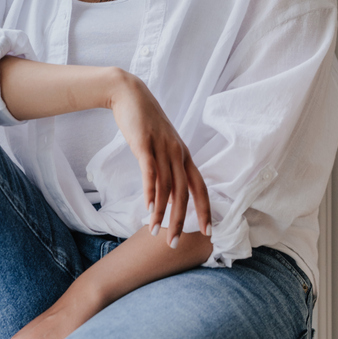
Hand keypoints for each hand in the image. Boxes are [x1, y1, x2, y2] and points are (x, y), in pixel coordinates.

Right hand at [108, 71, 210, 244]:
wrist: (129, 95)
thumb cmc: (145, 122)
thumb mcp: (160, 145)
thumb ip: (166, 166)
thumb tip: (165, 191)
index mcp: (184, 155)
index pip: (200, 187)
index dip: (205, 210)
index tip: (208, 232)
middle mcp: (178, 153)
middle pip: (184, 193)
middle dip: (181, 221)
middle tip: (174, 243)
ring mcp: (162, 148)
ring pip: (166, 187)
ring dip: (161, 212)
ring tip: (154, 231)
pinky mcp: (144, 144)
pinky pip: (150, 172)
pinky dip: (151, 192)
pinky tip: (148, 208)